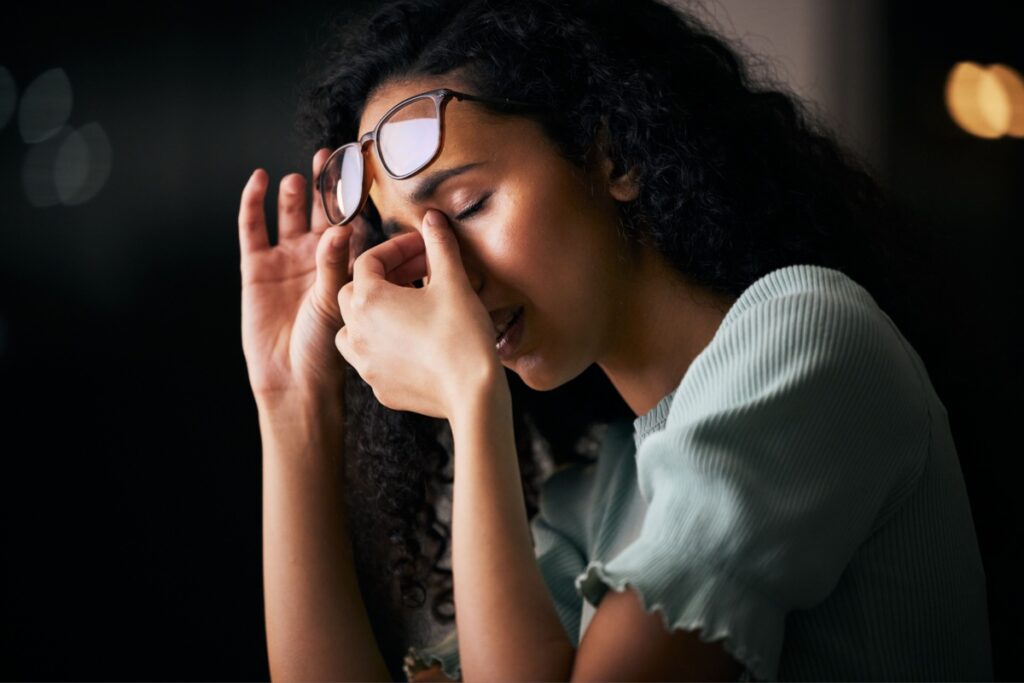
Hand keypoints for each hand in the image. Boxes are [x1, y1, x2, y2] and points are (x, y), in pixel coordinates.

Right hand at [239, 148, 369, 405]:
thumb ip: (336, 263)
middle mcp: (316, 257)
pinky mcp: (257, 266)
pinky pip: (254, 228)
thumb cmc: (325, 346)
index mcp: (344, 264)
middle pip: (321, 211)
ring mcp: (286, 259)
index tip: (364, 168)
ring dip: (295, 195)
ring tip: (300, 177)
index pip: (351, 221)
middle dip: (325, 185)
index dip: (356, 196)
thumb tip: (342, 227)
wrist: (292, 375)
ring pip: (290, 216)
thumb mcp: (336, 301)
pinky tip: (258, 181)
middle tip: (331, 157)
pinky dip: (254, 204)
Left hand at [336, 210, 502, 419]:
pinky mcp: (380, 388)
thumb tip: (432, 219)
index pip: (369, 261)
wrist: (472, 394)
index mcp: (368, 300)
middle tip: (418, 274)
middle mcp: (357, 332)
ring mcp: (365, 363)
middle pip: (353, 292)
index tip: (423, 247)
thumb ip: (439, 245)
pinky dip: (384, 345)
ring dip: (373, 314)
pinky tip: (414, 342)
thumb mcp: (453, 282)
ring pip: (352, 329)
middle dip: (384, 278)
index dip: (397, 249)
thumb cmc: (462, 335)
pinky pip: (371, 359)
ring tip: (406, 309)